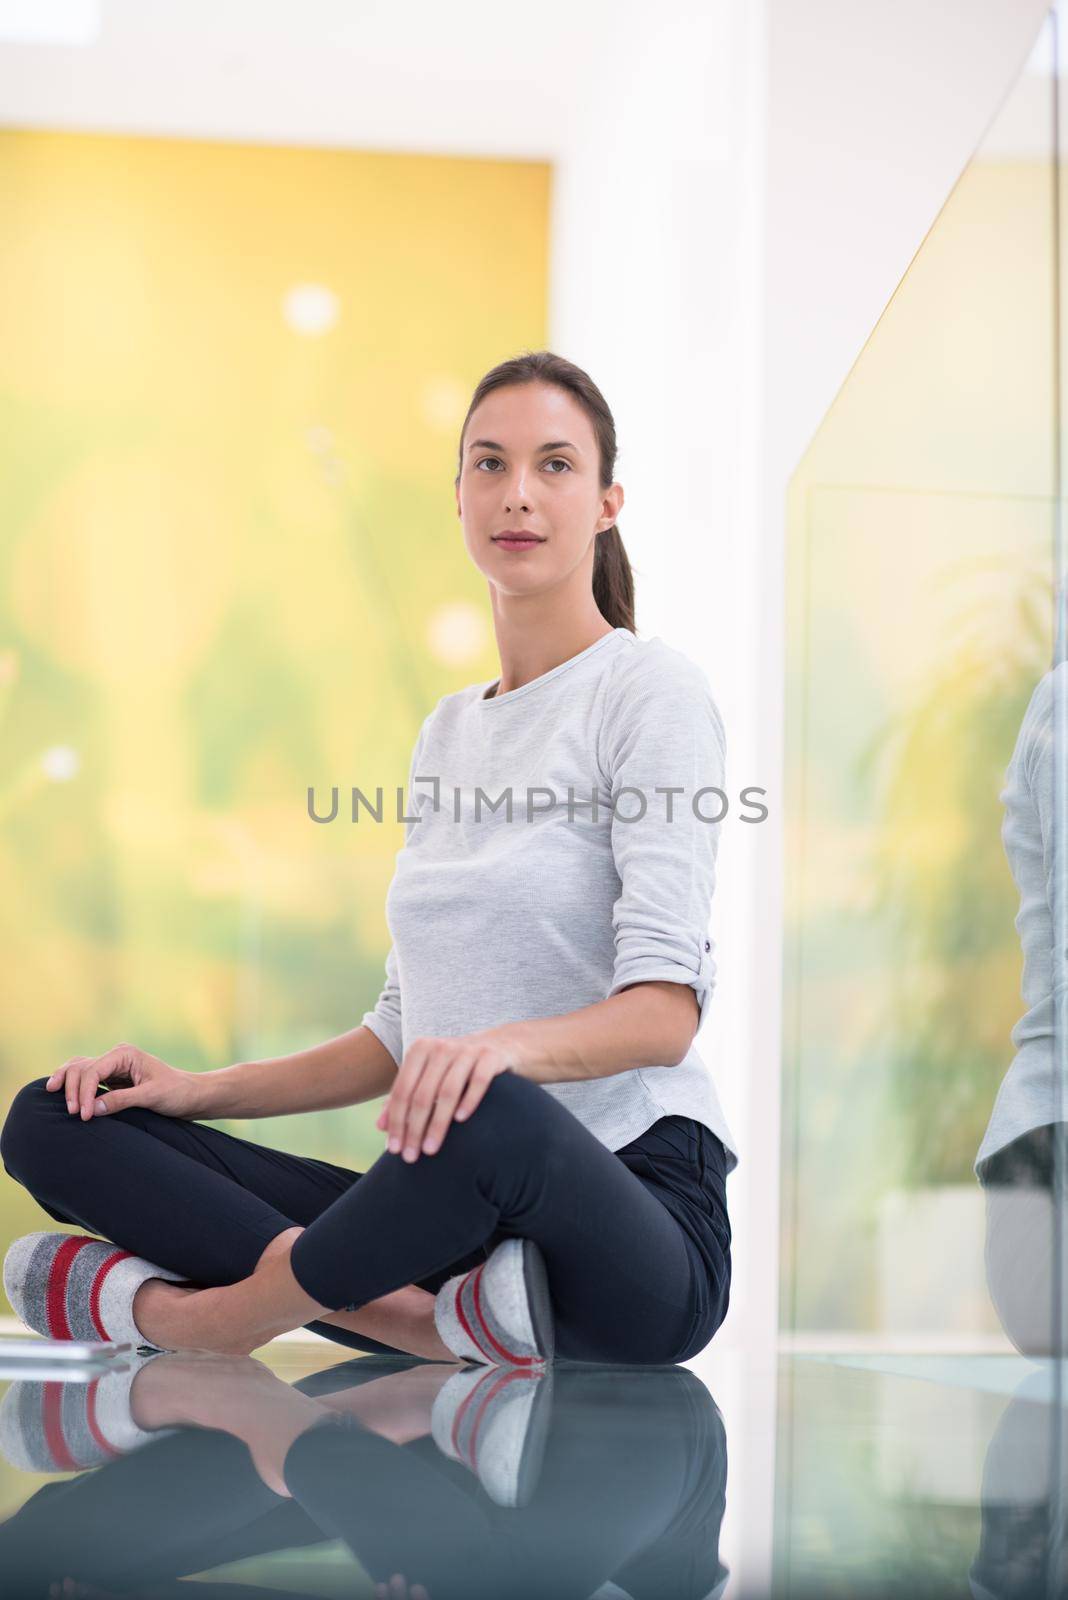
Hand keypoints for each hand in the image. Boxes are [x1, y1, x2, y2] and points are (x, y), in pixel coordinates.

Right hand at [45, 1042, 202, 1121]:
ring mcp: (112, 1066)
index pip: (94, 1070)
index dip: (85, 1093)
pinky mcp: (112, 1078)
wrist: (190, 1095)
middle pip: (82, 1068)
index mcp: (125, 1054)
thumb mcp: (151, 1096)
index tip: (85, 1116)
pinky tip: (60, 1093)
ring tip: (51, 1095)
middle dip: (74, 1090)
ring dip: (67, 1083)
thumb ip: (122, 1101)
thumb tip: (93, 1109)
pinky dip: (73, 1085)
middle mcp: (116, 1056)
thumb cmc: (176, 1093)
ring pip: (79, 1069)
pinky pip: (86, 1078)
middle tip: (73, 1115)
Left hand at [374, 1033, 517, 1161]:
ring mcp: (468, 1050)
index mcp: (420, 1050)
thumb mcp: (428, 1076)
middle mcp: (442, 1047)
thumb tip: (381, 1126)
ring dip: (437, 1124)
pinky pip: (479, 1081)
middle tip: (411, 1157)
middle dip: (414, 1129)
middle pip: (422, 1094)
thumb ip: (405, 1097)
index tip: (393, 1149)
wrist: (502, 1045)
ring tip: (431, 1149)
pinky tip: (461, 1121)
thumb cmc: (457, 1066)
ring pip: (448, 1091)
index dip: (396, 1121)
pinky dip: (469, 1101)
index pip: (402, 1091)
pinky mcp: (491, 1057)